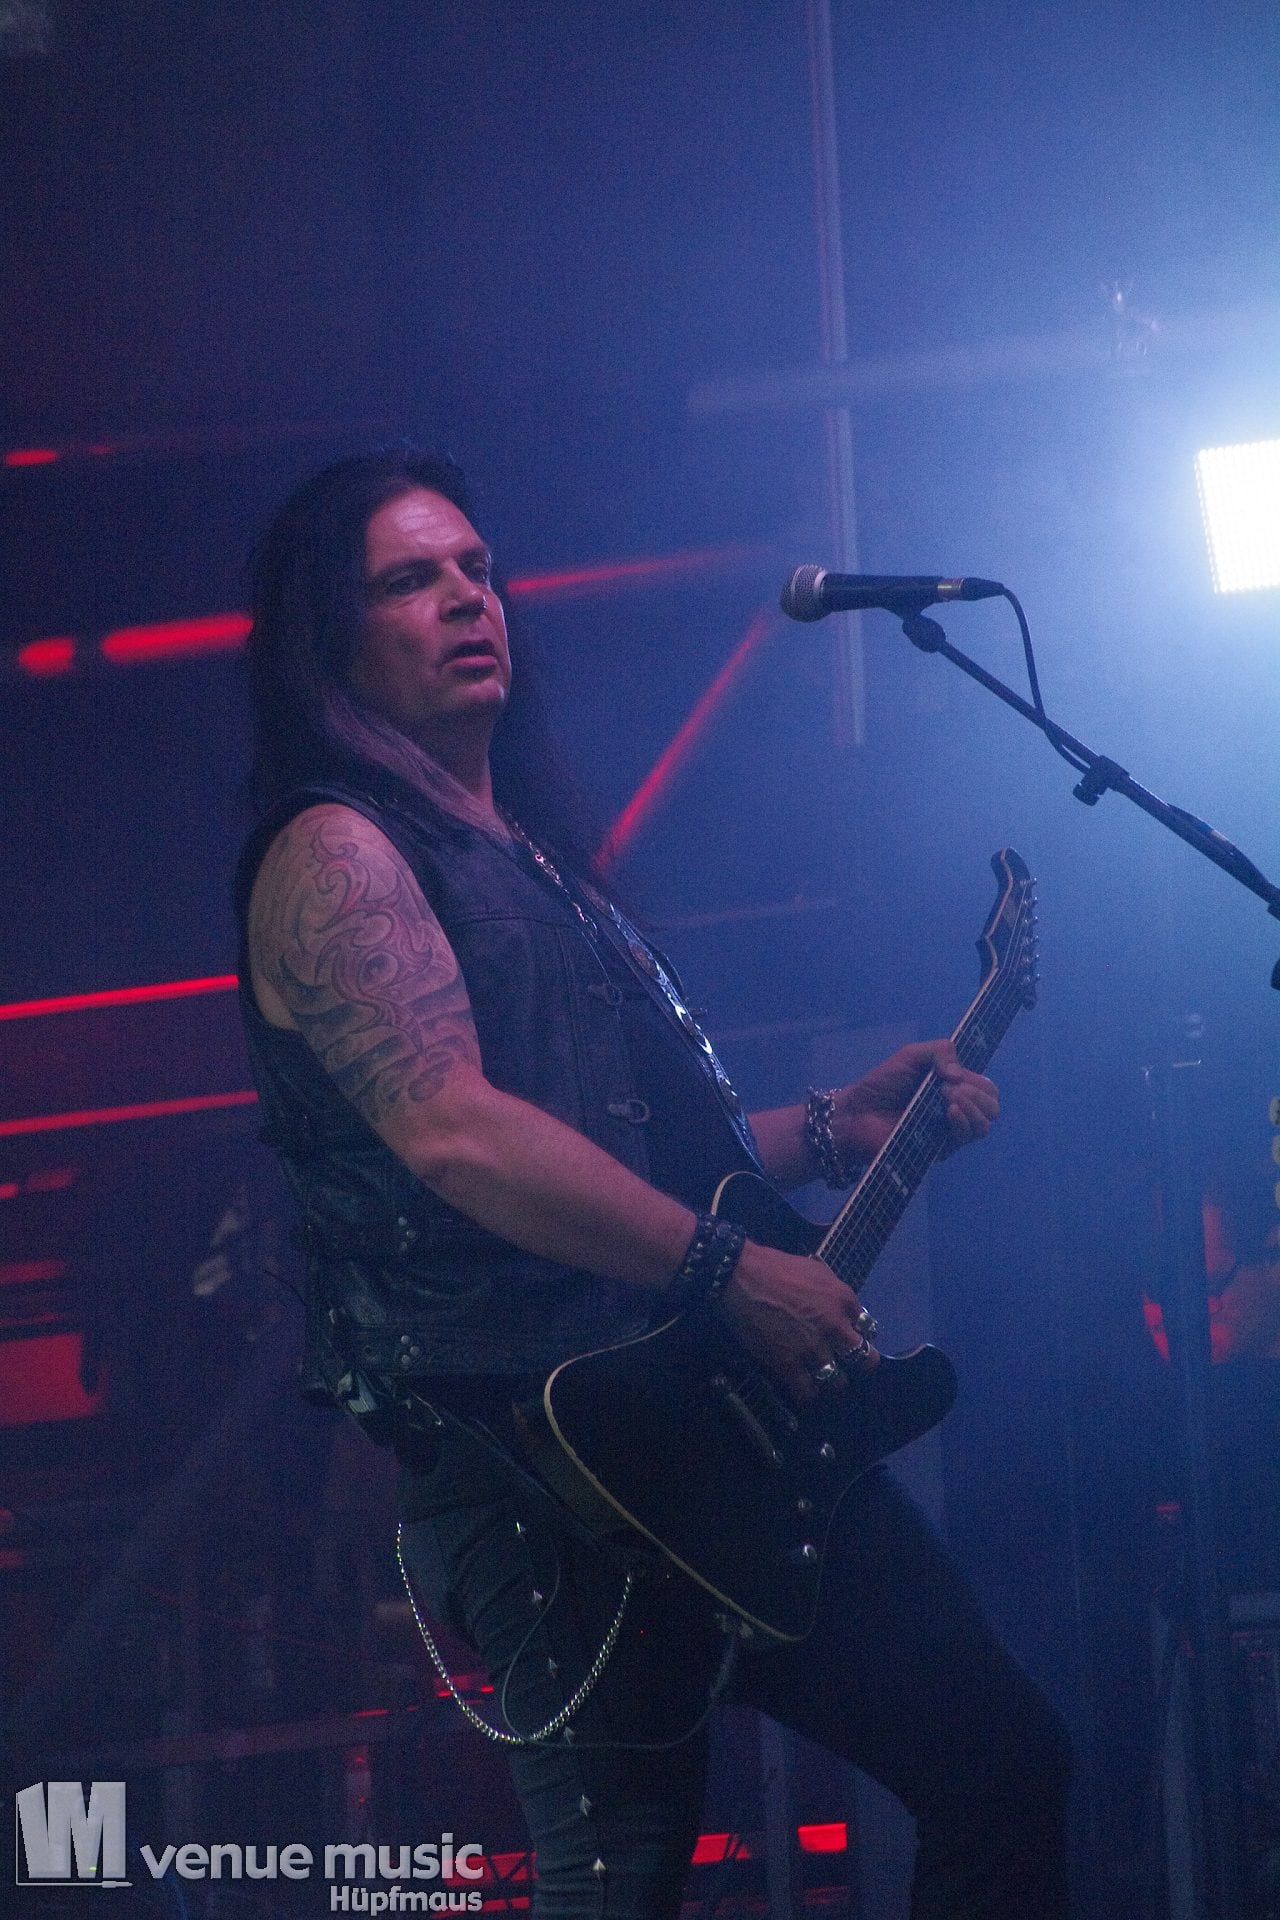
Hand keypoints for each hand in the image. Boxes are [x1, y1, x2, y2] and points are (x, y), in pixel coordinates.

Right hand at [719, 1241, 878, 1402]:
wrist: (740, 1277)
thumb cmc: (775, 1268)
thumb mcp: (815, 1269)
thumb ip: (833, 1291)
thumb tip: (841, 1306)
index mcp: (842, 1299)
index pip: (867, 1326)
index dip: (861, 1334)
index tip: (853, 1338)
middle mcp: (834, 1326)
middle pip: (864, 1359)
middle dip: (859, 1364)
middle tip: (847, 1363)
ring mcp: (812, 1348)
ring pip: (837, 1381)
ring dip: (832, 1382)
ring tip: (824, 1378)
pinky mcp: (788, 1364)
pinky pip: (807, 1392)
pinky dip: (807, 1394)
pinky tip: (803, 1389)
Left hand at [835, 1040, 997, 1162]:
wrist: (857, 1112)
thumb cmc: (882, 1084)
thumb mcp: (911, 1056)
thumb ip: (939, 1051)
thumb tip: (959, 1074)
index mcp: (953, 1089)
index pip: (986, 1088)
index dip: (978, 1081)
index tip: (953, 1075)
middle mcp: (955, 1111)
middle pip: (991, 1107)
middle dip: (978, 1094)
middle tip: (949, 1088)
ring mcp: (948, 1131)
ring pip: (984, 1125)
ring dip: (972, 1107)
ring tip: (946, 1098)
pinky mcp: (939, 1148)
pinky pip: (965, 1138)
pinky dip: (963, 1121)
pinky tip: (949, 1110)